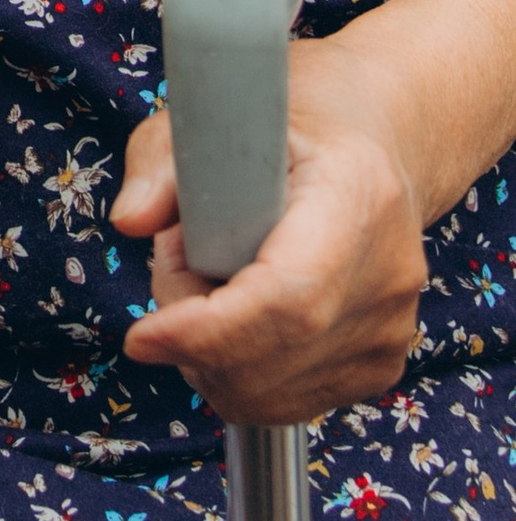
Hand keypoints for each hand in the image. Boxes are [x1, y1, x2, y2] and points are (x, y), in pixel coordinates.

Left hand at [114, 37, 429, 424]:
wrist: (367, 146)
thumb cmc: (281, 128)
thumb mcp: (210, 118)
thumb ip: (161, 164)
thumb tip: (129, 221)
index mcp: (357, 195)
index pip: (290, 298)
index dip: (211, 330)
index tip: (141, 335)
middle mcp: (389, 274)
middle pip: (277, 357)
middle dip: (192, 337)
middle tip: (171, 265)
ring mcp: (392, 329)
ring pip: (275, 395)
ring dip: (210, 359)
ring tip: (205, 279)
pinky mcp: (380, 366)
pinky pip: (289, 402)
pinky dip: (238, 376)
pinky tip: (233, 314)